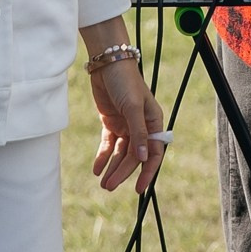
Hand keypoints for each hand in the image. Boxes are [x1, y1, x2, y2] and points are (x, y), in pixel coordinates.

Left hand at [88, 56, 167, 194]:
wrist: (107, 62)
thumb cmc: (125, 81)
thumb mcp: (133, 106)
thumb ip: (139, 132)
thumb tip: (144, 158)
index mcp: (153, 122)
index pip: (154, 153)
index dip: (147, 172)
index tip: (138, 189)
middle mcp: (141, 126)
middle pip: (134, 156)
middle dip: (122, 172)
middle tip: (109, 186)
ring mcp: (126, 125)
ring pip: (121, 153)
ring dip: (112, 168)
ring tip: (102, 183)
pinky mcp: (111, 122)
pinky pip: (109, 145)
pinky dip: (103, 156)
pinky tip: (96, 169)